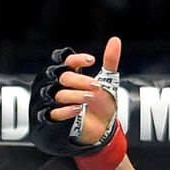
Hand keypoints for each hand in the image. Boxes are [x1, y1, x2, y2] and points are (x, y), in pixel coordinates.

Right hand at [30, 37, 121, 155]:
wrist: (102, 129)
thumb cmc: (101, 104)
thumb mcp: (107, 81)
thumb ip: (110, 61)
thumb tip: (115, 40)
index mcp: (71, 74)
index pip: (66, 60)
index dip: (77, 59)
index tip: (92, 60)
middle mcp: (61, 86)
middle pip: (62, 76)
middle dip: (80, 80)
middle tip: (97, 86)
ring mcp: (56, 101)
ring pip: (58, 93)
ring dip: (75, 94)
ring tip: (90, 98)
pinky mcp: (54, 118)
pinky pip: (53, 112)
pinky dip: (66, 110)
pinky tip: (79, 109)